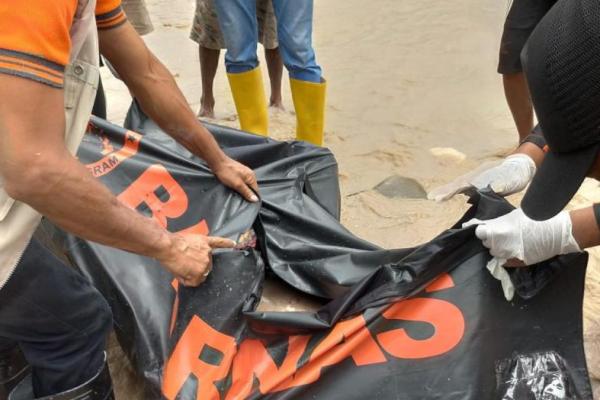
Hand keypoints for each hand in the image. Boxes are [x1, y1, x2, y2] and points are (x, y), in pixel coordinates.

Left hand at [158, 234, 234, 286]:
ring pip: (208, 259)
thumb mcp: (177, 275)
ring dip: (201, 259)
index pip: (198, 280)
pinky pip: (219, 242)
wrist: (166, 246)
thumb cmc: (169, 260)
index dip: (190, 278)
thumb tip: (191, 279)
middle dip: (196, 268)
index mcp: (199, 274)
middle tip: (185, 263)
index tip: (184, 274)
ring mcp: (207, 251)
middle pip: (205, 269)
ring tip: (189, 255)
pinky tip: (233, 244)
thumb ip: (188, 279)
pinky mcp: (205, 241)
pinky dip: (226, 243)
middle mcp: (206, 263)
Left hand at [211, 157, 258, 201]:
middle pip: (252, 188)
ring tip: (236, 193)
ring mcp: (244, 172)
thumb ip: (246, 192)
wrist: (218, 163)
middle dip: (247, 194)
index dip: (253, 198)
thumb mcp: (237, 184)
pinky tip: (234, 187)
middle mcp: (250, 174)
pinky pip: (242, 182)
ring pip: (246, 185)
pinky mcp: (239, 172)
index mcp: (251, 177)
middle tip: (241, 199)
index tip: (248, 203)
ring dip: (243, 190)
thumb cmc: (226, 172)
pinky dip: (239, 186)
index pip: (256, 191)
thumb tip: (255, 199)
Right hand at [428, 154, 535, 200]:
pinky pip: (464, 187)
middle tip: (430, 197)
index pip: (462, 185)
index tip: (438, 198)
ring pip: (459, 185)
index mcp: (480, 177)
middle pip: (456, 184)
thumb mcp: (510, 180)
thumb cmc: (515, 174)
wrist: (521, 166)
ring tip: (435, 197)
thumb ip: (501, 184)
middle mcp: (475, 177)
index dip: (450, 192)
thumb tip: (492, 189)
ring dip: (447, 191)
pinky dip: (455, 191)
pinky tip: (451, 195)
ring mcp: (476, 179)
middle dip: (443, 191)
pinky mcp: (479, 182)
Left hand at [463, 208, 580, 265]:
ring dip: (498, 248)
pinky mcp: (518, 263)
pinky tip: (514, 249)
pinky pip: (505, 261)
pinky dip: (507, 256)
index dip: (483, 231)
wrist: (558, 232)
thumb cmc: (536, 218)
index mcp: (498, 231)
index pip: (480, 233)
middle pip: (487, 243)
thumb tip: (489, 225)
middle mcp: (500, 245)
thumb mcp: (514, 216)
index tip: (487, 229)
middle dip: (491, 239)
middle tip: (501, 234)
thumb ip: (499, 222)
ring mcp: (509, 256)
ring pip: (495, 253)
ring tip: (509, 241)